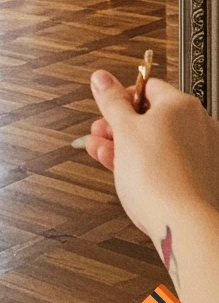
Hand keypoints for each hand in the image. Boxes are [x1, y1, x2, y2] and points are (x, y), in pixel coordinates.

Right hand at [85, 70, 218, 244]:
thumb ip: (111, 101)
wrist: (183, 224)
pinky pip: (166, 163)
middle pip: (150, 117)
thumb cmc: (158, 177)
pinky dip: (144, 164)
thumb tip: (102, 78)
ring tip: (102, 153)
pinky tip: (122, 170)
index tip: (106, 109)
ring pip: (156, 142)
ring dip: (125, 146)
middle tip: (101, 134)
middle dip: (118, 126)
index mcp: (182, 105)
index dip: (121, 98)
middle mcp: (198, 125)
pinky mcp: (199, 178)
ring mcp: (201, 154)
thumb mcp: (123, 129)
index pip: (147, 88)